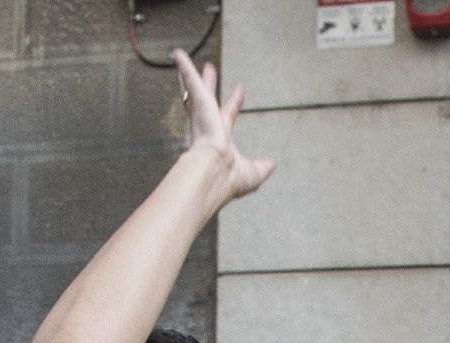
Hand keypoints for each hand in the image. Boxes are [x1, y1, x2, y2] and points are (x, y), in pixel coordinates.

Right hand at [175, 50, 275, 201]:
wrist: (212, 175)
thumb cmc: (228, 180)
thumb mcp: (252, 174)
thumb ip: (261, 167)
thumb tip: (271, 163)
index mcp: (220, 140)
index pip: (227, 117)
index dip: (234, 104)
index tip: (240, 91)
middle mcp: (207, 127)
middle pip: (206, 100)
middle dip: (208, 85)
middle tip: (209, 69)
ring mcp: (201, 116)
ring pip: (194, 89)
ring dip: (190, 73)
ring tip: (182, 57)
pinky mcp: (199, 106)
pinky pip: (191, 81)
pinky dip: (185, 68)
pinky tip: (179, 54)